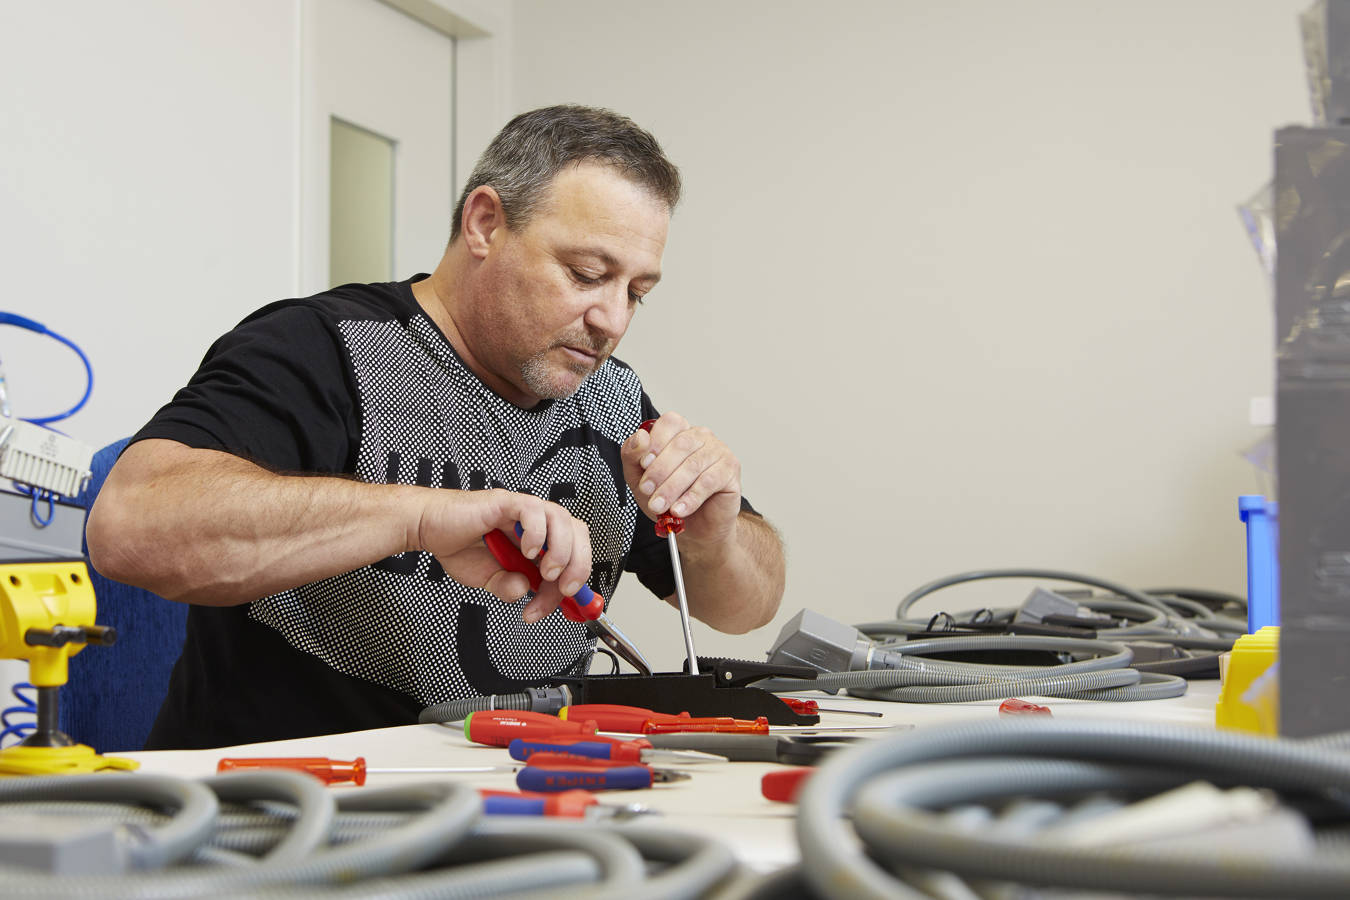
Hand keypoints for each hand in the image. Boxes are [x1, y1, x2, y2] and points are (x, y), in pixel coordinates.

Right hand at [415, 488, 592, 621]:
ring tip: (547, 573)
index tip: (569, 603)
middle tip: (565, 589)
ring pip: (562, 519)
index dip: (575, 579)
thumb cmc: (457, 545)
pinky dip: (537, 532)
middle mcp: (534, 523)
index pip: (571, 554)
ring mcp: (521, 510)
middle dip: (578, 565)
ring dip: (561, 551)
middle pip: (577, 534)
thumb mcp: (488, 579)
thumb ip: (507, 586)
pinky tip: (526, 551)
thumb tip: (522, 591)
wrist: (428, 527)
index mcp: (536, 541)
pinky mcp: (505, 501)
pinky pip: (533, 510)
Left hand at [621, 412, 742, 550]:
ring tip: (659, 506)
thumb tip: (640, 437)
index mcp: (679, 432)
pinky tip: (680, 510)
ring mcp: (718, 451)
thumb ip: (633, 457)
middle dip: (659, 470)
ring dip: (672, 488)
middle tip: (647, 491)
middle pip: (681, 444)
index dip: (655, 442)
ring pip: (694, 464)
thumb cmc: (669, 499)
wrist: (696, 528)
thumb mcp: (640, 479)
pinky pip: (709, 481)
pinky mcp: (731, 470)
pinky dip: (691, 498)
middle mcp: (701, 437)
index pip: (670, 422)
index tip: (643, 464)